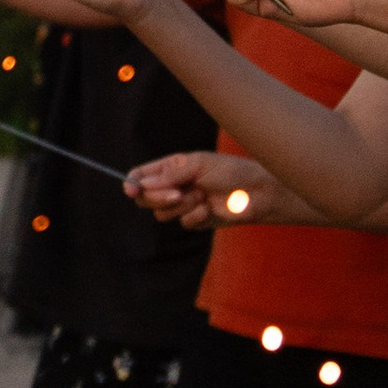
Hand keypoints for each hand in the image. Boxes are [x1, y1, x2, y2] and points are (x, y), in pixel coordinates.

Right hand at [124, 150, 280, 229]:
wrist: (256, 192)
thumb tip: (141, 184)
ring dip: (182, 205)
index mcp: (171, 167)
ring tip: (202, 196)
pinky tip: (210, 208)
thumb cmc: (230, 170)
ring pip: (162, 213)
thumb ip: (169, 174)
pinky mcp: (195, 220)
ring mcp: (184, 204)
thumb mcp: (198, 165)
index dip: (133, 183)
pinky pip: (183, 223)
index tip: (131, 190)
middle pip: (146, 198)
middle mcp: (174, 186)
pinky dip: (196, 215)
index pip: (142, 175)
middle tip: (178, 193)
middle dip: (158, 197)